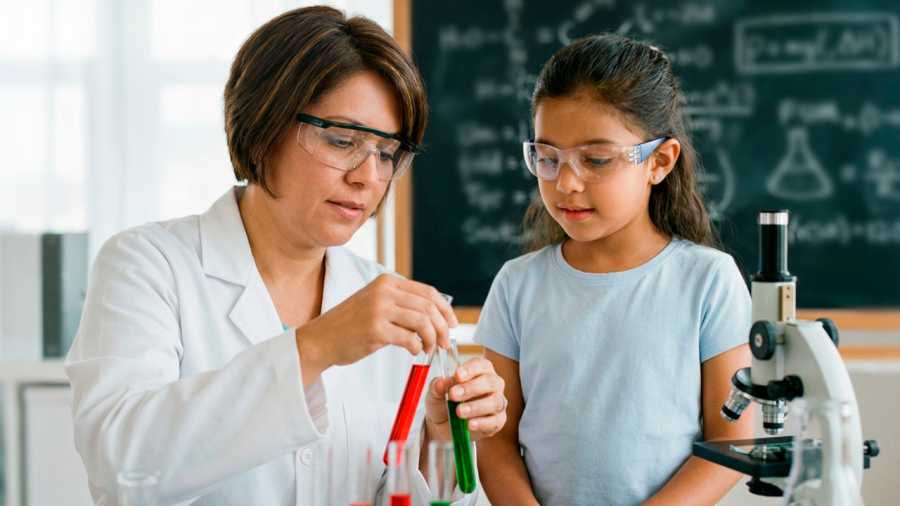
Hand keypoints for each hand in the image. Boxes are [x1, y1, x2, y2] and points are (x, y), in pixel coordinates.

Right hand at [294, 274, 456, 385]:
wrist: (321, 339)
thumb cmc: (350, 325)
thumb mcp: (375, 303)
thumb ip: (400, 303)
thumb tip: (435, 314)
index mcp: (386, 282)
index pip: (428, 292)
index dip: (445, 309)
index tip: (452, 323)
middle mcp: (383, 291)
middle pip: (428, 307)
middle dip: (443, 327)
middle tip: (444, 341)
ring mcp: (378, 309)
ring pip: (422, 322)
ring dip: (431, 338)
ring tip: (429, 348)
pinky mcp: (375, 329)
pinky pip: (409, 338)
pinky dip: (417, 347)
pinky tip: (414, 351)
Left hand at [425, 357, 506, 441]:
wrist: (443, 424)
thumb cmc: (443, 402)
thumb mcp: (435, 393)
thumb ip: (438, 386)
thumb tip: (440, 383)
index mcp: (480, 371)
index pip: (480, 365)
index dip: (470, 369)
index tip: (457, 375)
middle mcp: (492, 385)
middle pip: (490, 382)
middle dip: (472, 388)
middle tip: (454, 395)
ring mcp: (497, 403)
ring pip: (495, 402)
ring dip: (476, 407)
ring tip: (459, 412)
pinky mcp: (497, 421)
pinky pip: (495, 421)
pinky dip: (482, 423)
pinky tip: (470, 424)